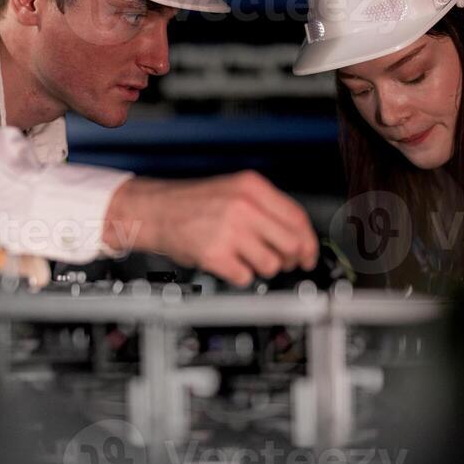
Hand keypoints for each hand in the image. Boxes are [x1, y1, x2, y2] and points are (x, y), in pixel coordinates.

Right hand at [102, 171, 319, 285]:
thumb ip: (265, 208)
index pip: (297, 218)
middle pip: (291, 244)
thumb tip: (297, 236)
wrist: (154, 210)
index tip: (309, 254)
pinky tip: (229, 263)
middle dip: (290, 259)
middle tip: (283, 263)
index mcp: (252, 187)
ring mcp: (230, 231)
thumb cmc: (192, 204)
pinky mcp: (215, 254)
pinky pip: (245, 276)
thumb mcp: (234, 191)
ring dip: (263, 268)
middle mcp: (244, 206)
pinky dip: (239, 275)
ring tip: (247, 259)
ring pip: (271, 264)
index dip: (308, 242)